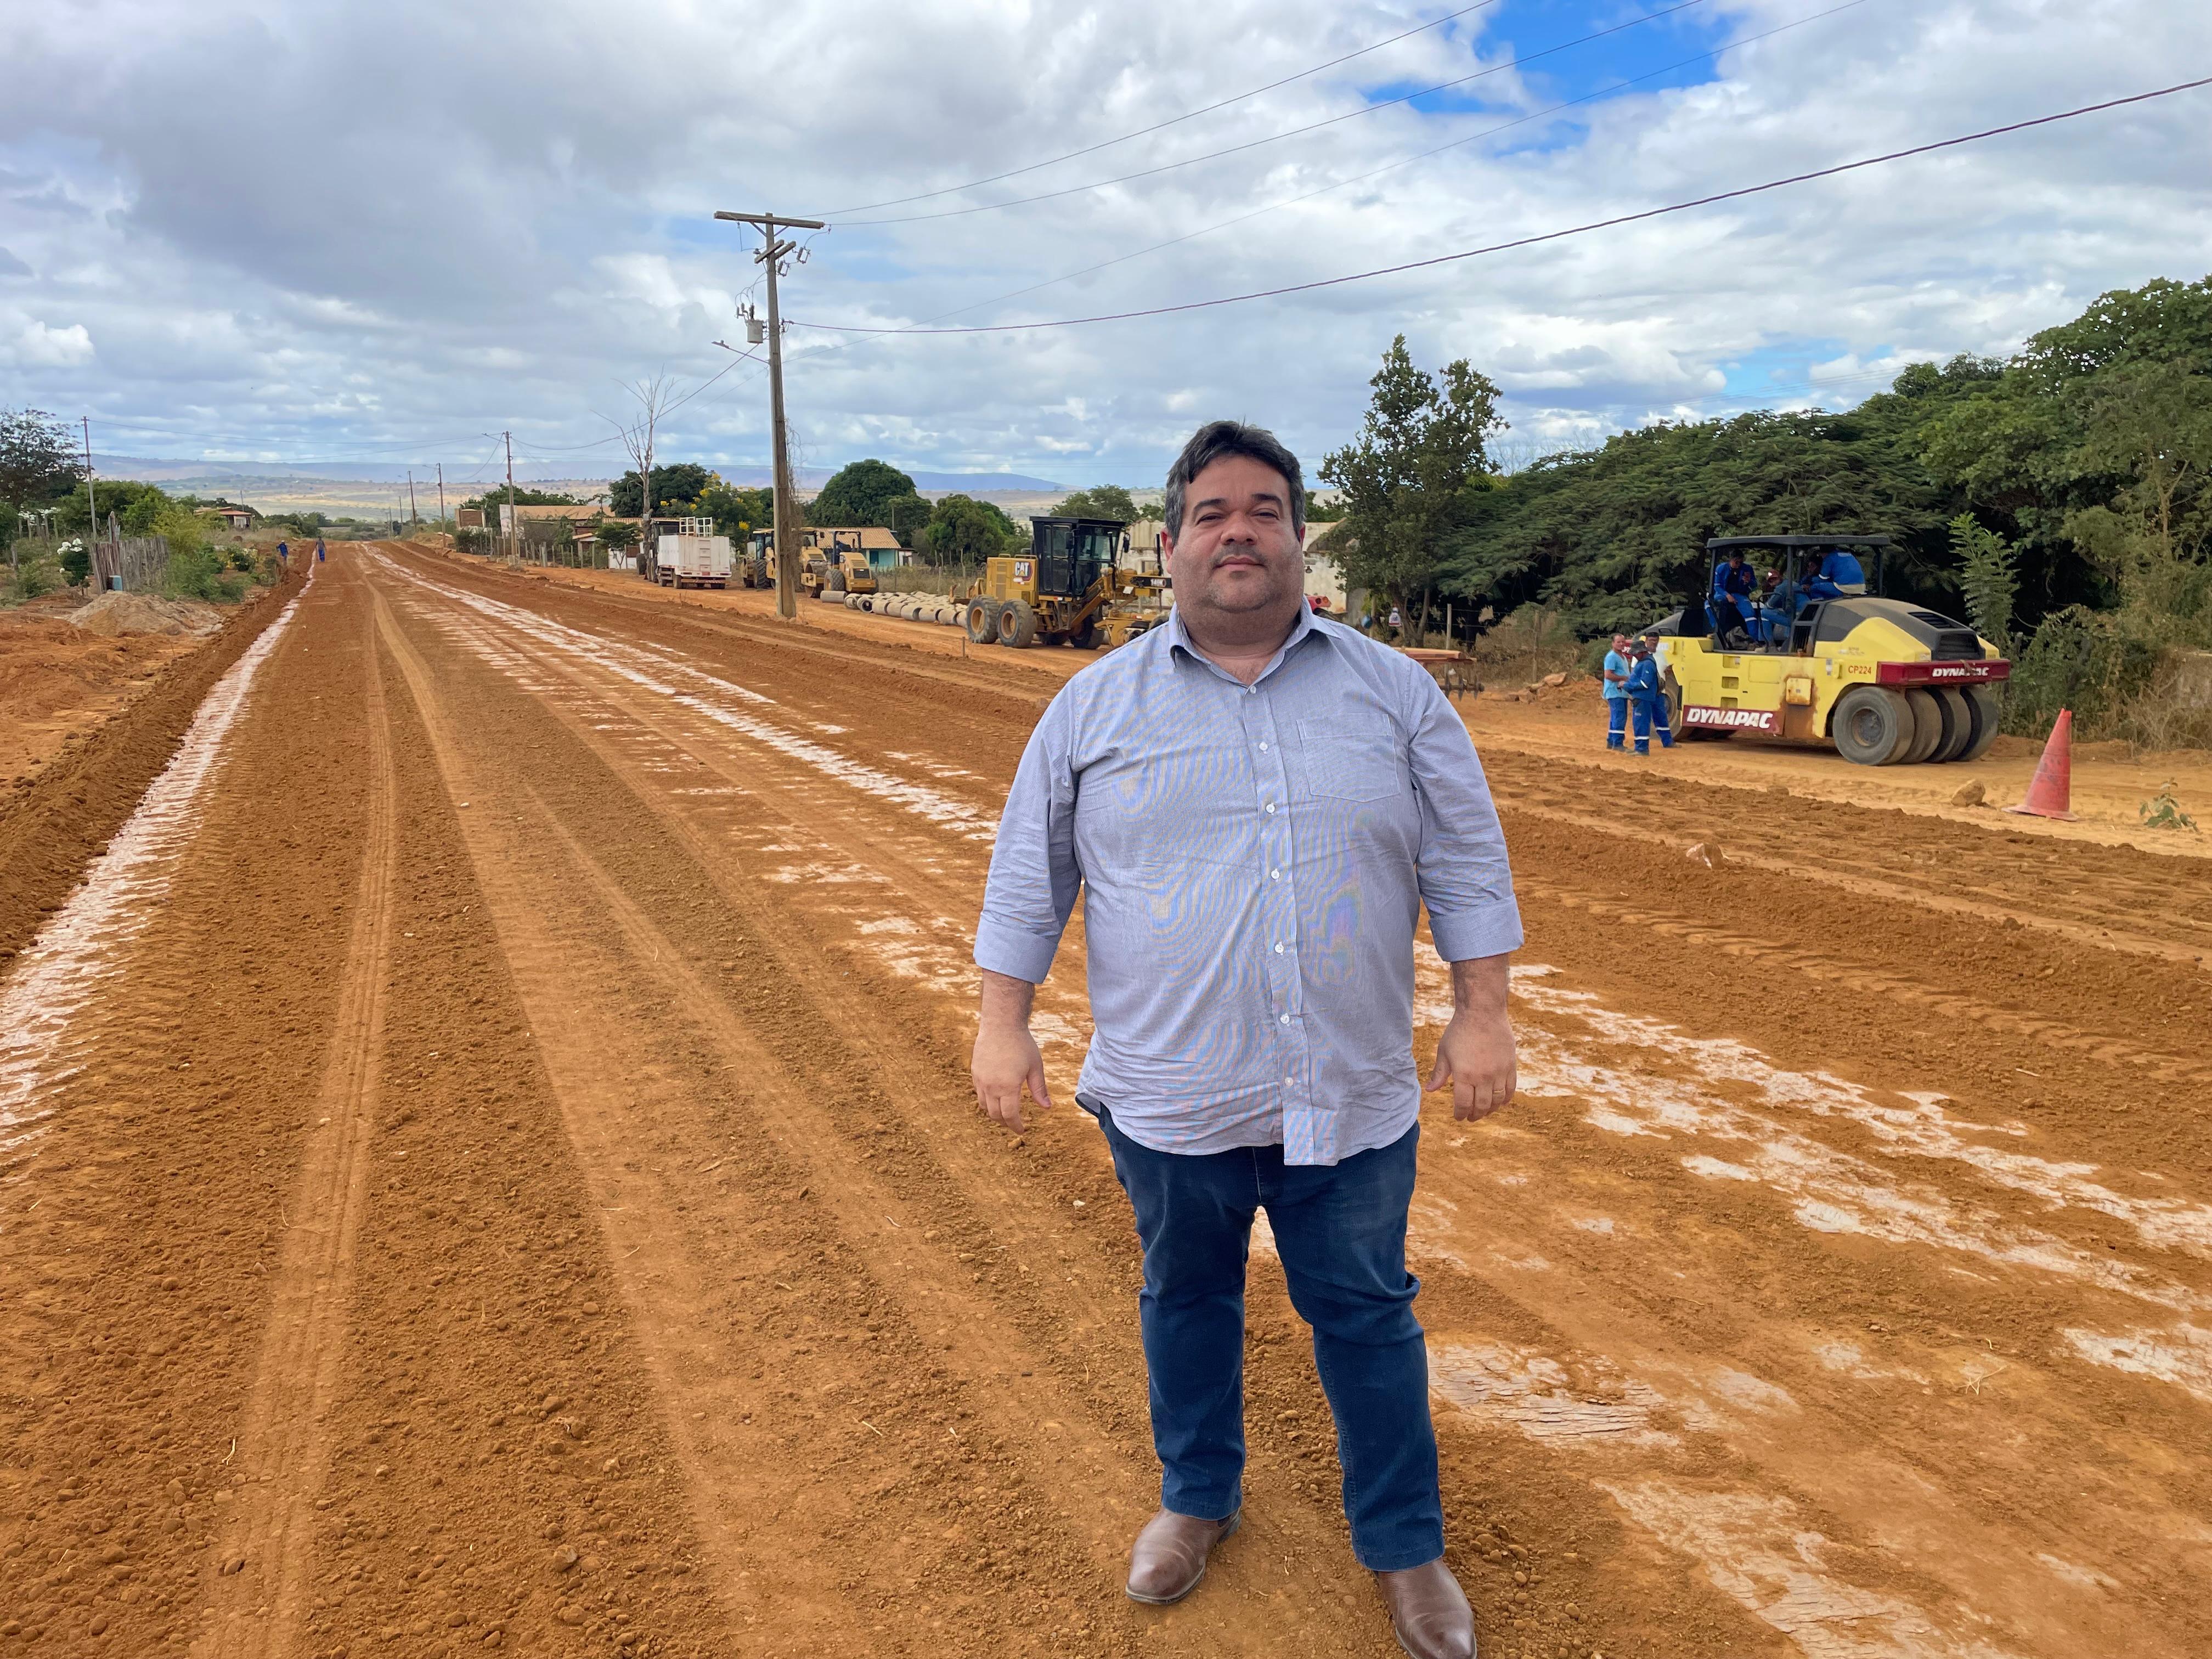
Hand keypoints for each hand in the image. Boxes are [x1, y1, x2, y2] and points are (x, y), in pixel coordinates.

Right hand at [972, 1018, 1050, 1131]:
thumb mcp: (1035, 1067)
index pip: (1010, 1115)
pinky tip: (996, 1099)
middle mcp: (991, 1086)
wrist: (1001, 1025)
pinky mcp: (975, 1073)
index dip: (1016, 1126)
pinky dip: (987, 1102)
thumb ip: (1039, 1089)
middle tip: (1014, 1124)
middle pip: (995, 1115)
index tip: (1022, 1130)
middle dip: (1006, 1123)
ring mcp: (981, 1080)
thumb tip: (1047, 1108)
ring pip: (984, 1106)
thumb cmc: (1022, 1044)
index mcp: (1008, 1086)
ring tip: (1004, 1114)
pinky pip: (979, 1094)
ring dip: (994, 1114)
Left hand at [1428, 1007, 1516, 1121]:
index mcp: (1464, 1075)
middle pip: (1481, 1106)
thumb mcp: (1444, 1051)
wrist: (1482, 1012)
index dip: (1460, 1114)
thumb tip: (1430, 1090)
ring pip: (1497, 1101)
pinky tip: (1500, 1102)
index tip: (1458, 1117)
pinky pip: (1510, 1089)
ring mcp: (1499, 1072)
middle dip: (1475, 1115)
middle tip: (1471, 1117)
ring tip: (1484, 1111)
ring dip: (1490, 1110)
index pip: (1463, 1104)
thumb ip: (1439, 1073)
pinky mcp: (1510, 1066)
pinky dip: (1505, 1099)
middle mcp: (1483, 1076)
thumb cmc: (1460, 1031)